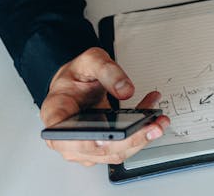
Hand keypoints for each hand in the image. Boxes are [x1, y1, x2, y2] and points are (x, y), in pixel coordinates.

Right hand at [39, 46, 170, 166]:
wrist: (76, 85)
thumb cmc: (76, 77)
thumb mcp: (90, 61)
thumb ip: (108, 71)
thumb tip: (125, 90)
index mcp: (55, 114)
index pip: (64, 136)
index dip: (85, 142)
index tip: (105, 138)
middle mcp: (67, 137)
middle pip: (98, 149)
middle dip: (129, 140)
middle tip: (151, 126)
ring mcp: (84, 147)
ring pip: (114, 153)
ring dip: (140, 139)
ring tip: (158, 121)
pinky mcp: (101, 149)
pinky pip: (123, 147)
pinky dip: (139, 134)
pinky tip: (151, 118)